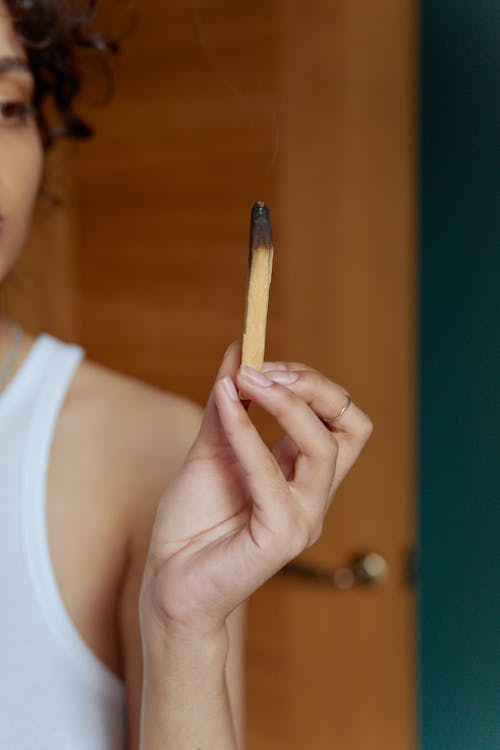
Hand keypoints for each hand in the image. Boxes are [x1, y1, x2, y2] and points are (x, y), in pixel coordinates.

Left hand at [140, 340, 372, 639]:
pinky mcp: (279, 537)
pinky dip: (247, 432)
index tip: (266, 361)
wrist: (167, 581)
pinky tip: (224, 403)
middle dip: (315, 387)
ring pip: (323, 449)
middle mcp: (313, 496)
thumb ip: (228, 404)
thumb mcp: (211, 448)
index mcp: (303, 475)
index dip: (313, 384)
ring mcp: (302, 519)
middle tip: (268, 368)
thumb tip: (238, 350)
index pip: (341, 421)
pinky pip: (271, 475)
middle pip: (350, 428)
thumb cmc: (192, 521)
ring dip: (285, 403)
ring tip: (247, 379)